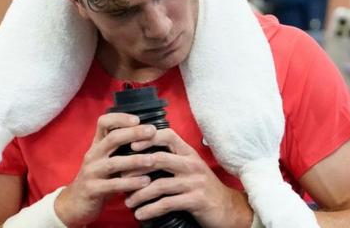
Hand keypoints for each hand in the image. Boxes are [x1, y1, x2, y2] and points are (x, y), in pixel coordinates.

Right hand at [55, 113, 158, 226]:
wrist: (75, 204)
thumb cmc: (98, 179)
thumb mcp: (106, 160)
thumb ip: (120, 149)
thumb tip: (147, 135)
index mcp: (97, 145)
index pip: (103, 123)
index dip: (120, 118)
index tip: (138, 119)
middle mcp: (93, 155)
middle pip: (112, 138)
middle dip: (133, 133)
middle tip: (152, 132)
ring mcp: (91, 172)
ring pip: (113, 163)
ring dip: (135, 160)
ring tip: (153, 160)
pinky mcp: (92, 190)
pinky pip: (113, 185)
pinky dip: (130, 183)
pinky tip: (145, 182)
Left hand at [124, 129, 252, 227]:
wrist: (228, 209)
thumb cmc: (203, 187)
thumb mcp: (190, 168)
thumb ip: (172, 159)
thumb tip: (142, 156)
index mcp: (189, 153)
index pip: (168, 135)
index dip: (148, 138)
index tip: (131, 146)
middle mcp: (192, 164)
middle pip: (159, 158)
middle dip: (136, 168)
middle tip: (120, 177)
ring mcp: (194, 182)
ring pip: (159, 184)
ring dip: (139, 194)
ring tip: (128, 202)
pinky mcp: (196, 200)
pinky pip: (167, 203)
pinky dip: (150, 210)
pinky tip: (141, 214)